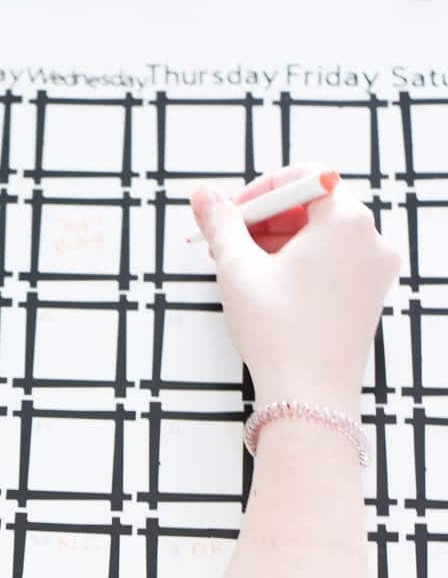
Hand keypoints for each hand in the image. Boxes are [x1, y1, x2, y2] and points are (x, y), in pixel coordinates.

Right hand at [191, 166, 400, 412]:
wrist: (309, 399)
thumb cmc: (279, 332)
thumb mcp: (238, 268)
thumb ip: (221, 223)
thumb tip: (202, 193)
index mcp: (347, 220)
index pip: (304, 179)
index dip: (260, 192)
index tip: (229, 214)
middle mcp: (372, 239)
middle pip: (313, 208)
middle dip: (265, 220)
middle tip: (227, 242)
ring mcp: (375, 271)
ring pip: (320, 238)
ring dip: (277, 244)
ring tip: (238, 269)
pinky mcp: (369, 298)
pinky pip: (332, 264)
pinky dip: (299, 266)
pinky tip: (265, 286)